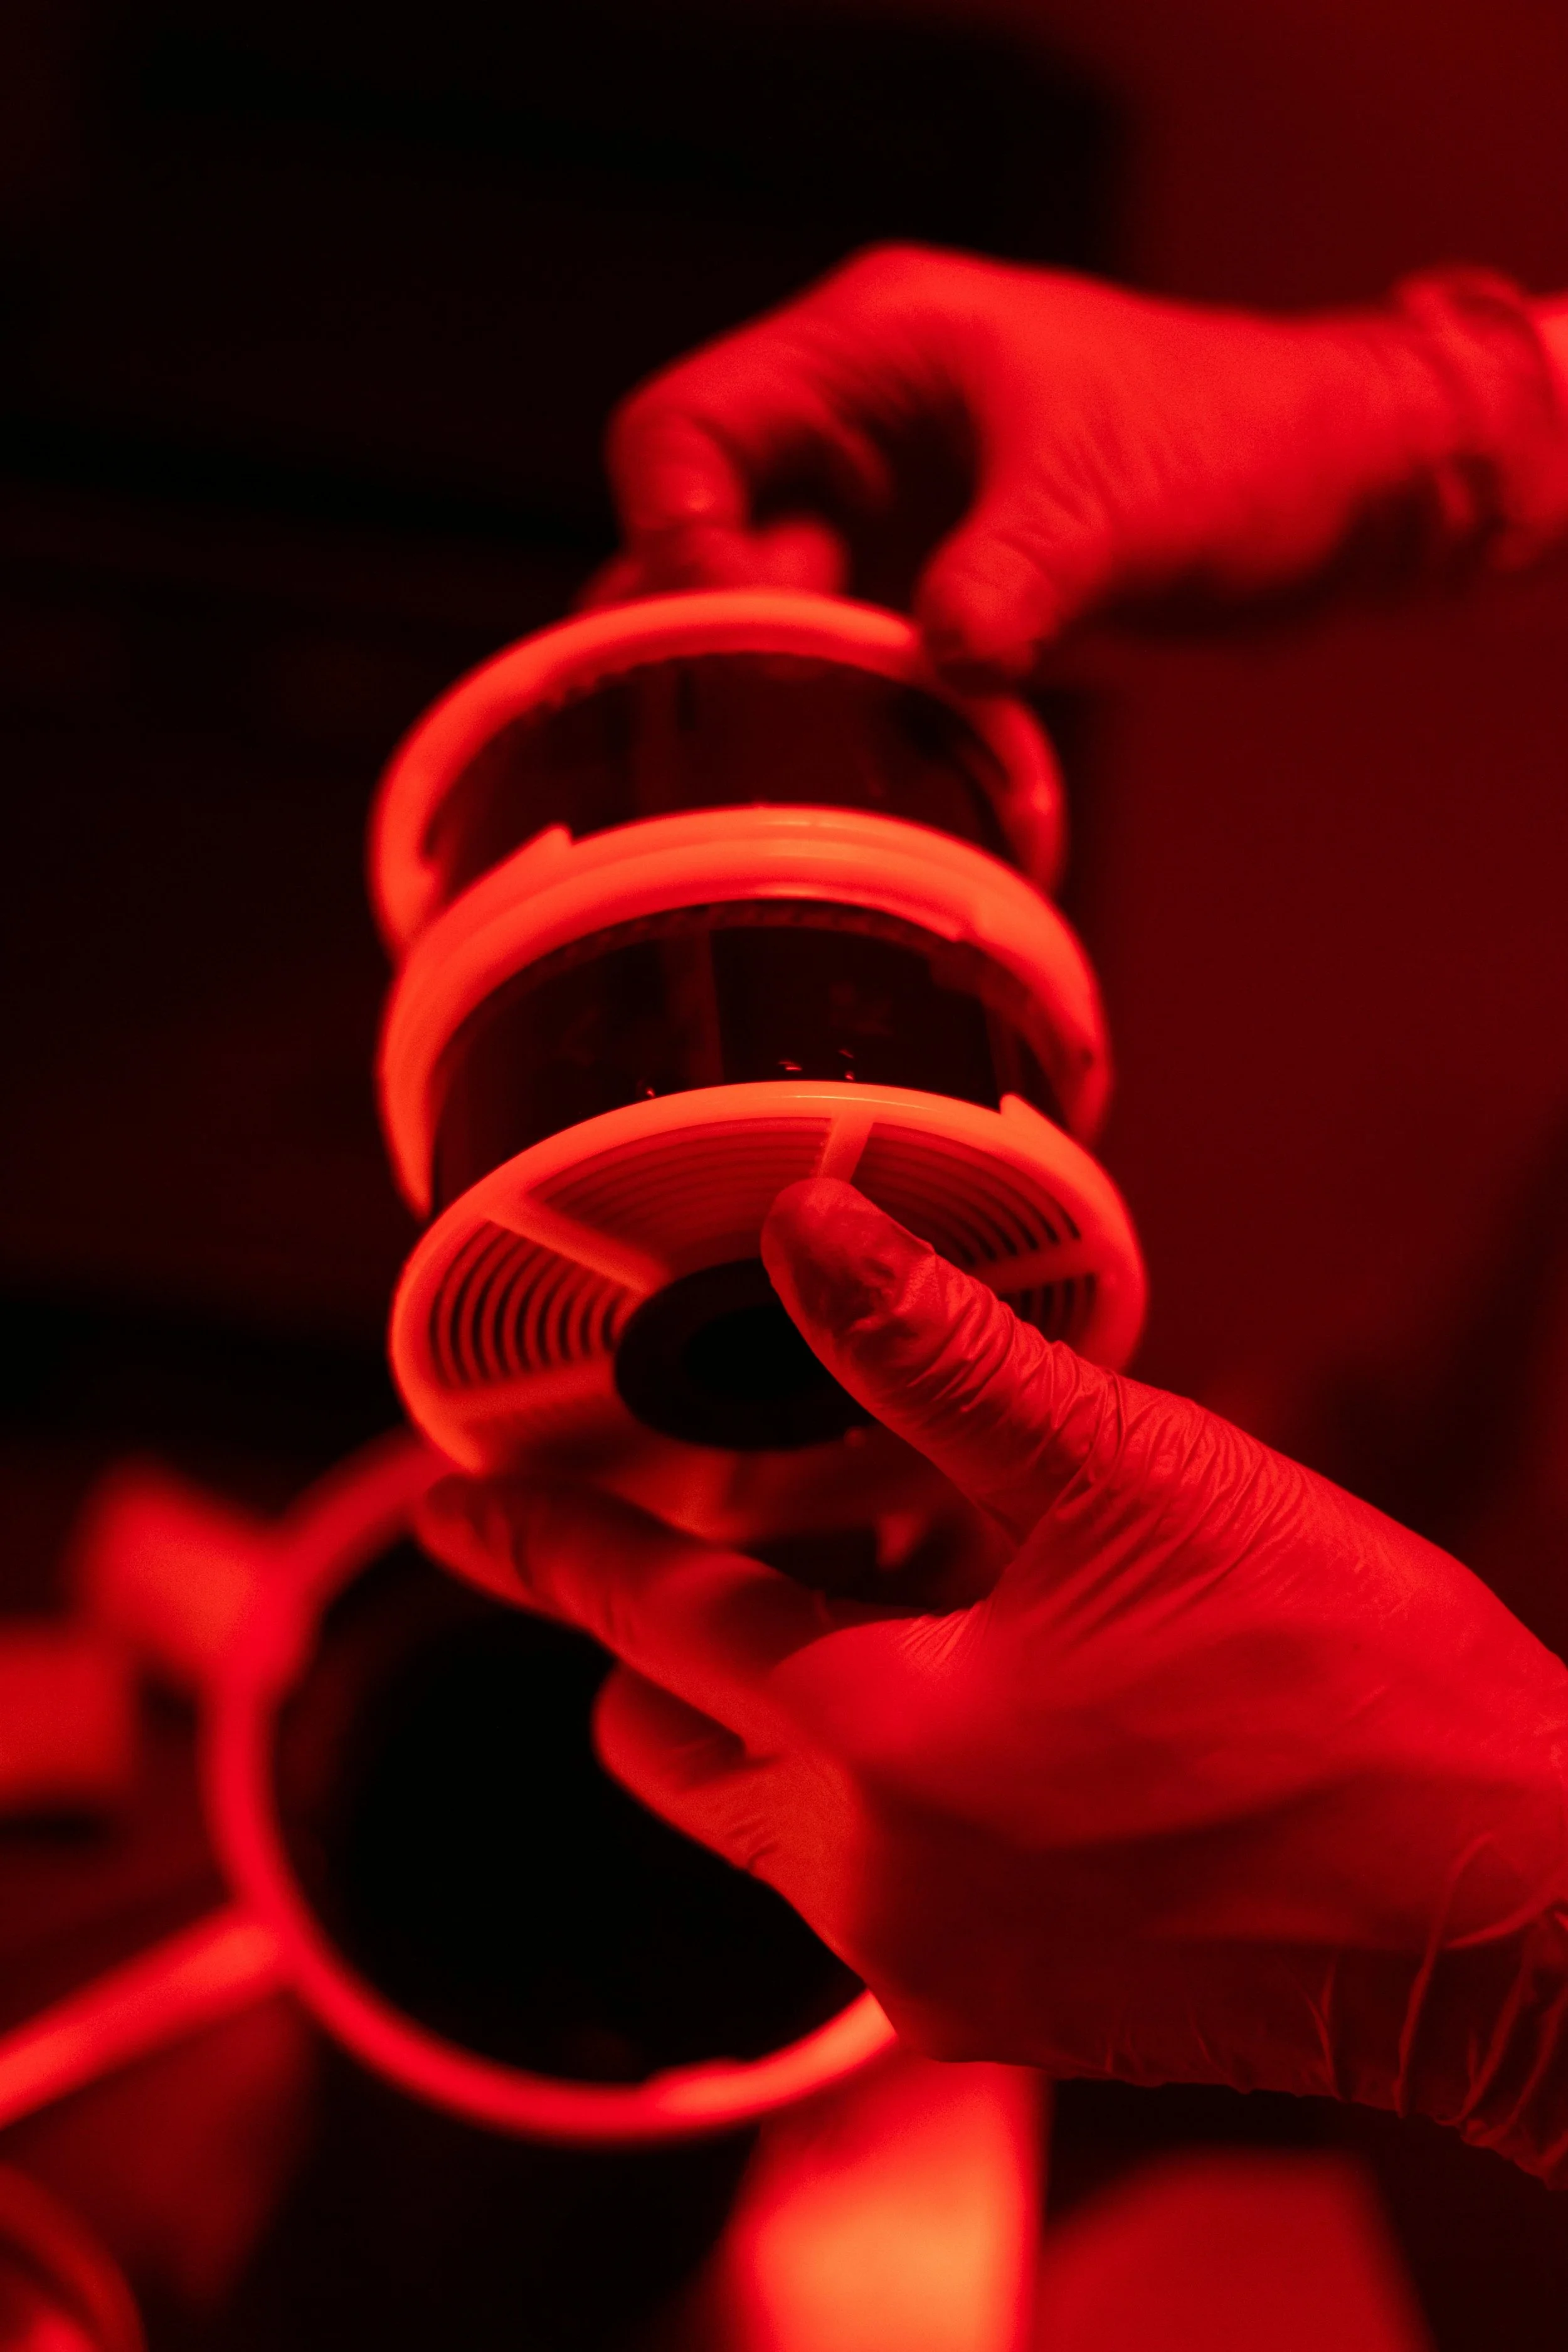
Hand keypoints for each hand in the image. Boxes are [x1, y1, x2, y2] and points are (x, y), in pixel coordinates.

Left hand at [418, 1179, 1567, 2179]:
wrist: (1518, 1911)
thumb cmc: (1349, 1705)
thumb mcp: (1128, 1480)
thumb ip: (939, 1356)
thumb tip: (815, 1235)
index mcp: (871, 1754)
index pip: (642, 1620)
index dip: (540, 1543)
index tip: (458, 1514)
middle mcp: (869, 1890)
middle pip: (677, 1736)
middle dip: (677, 1632)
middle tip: (765, 1521)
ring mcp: (937, 1969)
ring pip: (774, 1810)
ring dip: (795, 1700)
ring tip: (920, 1589)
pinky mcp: (1012, 2008)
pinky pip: (870, 1877)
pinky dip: (881, 1780)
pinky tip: (1003, 1698)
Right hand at [592, 246, 1567, 684]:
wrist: (1334, 498)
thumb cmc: (1242, 447)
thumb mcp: (1115, 506)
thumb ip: (1013, 576)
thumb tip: (936, 660)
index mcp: (875, 348)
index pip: (683, 432)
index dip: (674, 539)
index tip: (723, 636)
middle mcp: (863, 420)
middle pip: (700, 524)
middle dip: (708, 623)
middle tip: (752, 710)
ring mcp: (894, 505)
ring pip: (762, 598)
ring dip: (772, 675)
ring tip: (810, 748)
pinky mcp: (931, 580)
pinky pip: (838, 646)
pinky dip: (840, 701)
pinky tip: (871, 757)